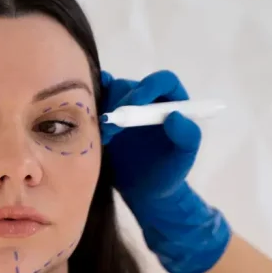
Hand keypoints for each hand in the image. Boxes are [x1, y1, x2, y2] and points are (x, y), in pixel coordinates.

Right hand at [99, 69, 230, 272]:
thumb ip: (187, 137)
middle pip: (130, 86)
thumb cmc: (167, 175)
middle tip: (113, 127)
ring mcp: (124, 108)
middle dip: (120, 103)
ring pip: (109, 94)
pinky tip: (84, 118)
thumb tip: (174, 116)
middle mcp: (147, 100)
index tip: (136, 104)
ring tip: (103, 136)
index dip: (148, 87)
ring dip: (101, 109)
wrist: (144, 191)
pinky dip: (87, 105)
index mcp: (171, 103)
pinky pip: (94, 104)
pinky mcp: (106, 118)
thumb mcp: (182, 160)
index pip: (162, 81)